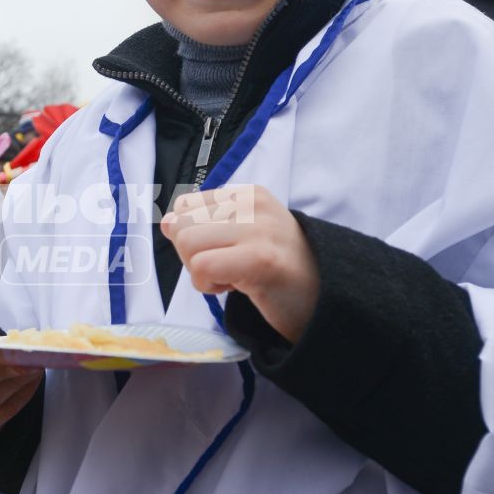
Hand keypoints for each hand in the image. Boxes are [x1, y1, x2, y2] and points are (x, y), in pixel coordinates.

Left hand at [161, 185, 318, 342]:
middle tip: (225, 269)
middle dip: (191, 255)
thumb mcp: (243, 236)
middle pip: (180, 224)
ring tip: (232, 277)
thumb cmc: (280, 271)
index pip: (185, 205)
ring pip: (187, 244)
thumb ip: (206, 225)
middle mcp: (254, 204)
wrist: (328, 299)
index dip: (192, 236)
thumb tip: (165, 221)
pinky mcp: (260, 259)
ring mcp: (259, 229)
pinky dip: (208, 285)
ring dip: (200, 272)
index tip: (224, 252)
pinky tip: (234, 288)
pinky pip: (202, 266)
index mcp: (248, 194)